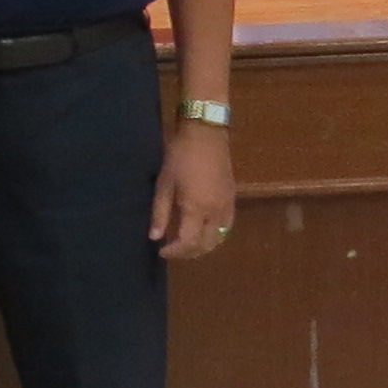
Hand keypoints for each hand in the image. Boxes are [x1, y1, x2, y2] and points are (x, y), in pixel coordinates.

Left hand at [151, 120, 234, 260]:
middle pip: (207, 245)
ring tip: (187, 243)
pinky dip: (215, 235)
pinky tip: (202, 230)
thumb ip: (160, 213)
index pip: (188, 243)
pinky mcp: (233, 199)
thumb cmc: (180, 156)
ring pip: (220, 238)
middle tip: (173, 250)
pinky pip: (227, 227)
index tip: (161, 251)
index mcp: (197, 208)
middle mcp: (216, 212)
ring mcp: (227, 206)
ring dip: (204, 246)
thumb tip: (154, 237)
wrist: (206, 134)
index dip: (175, 252)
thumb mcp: (164, 183)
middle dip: (189, 253)